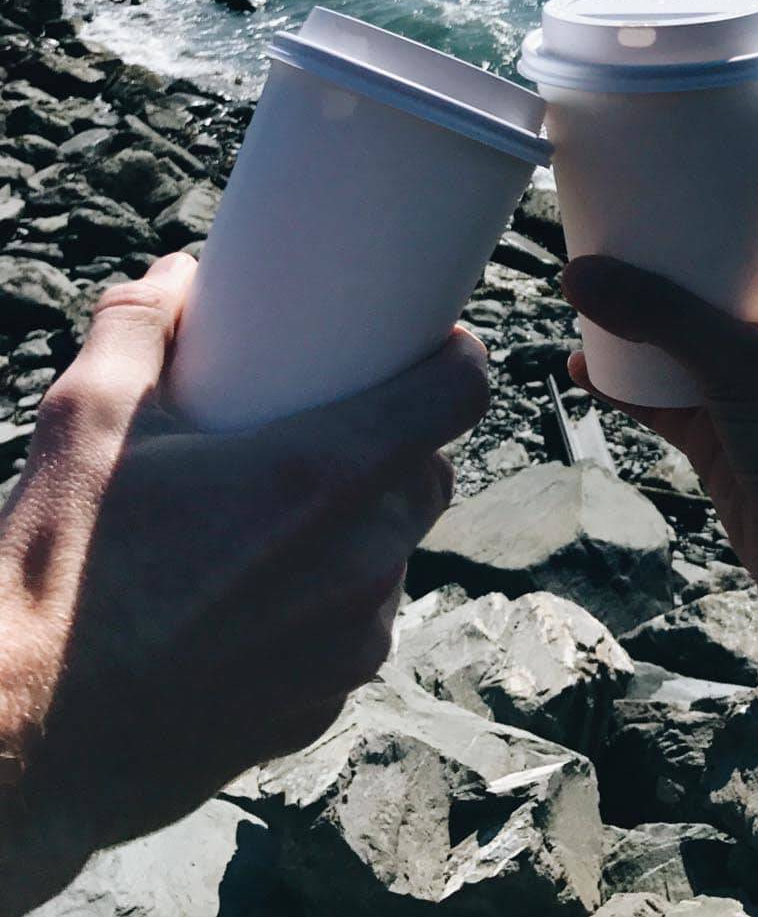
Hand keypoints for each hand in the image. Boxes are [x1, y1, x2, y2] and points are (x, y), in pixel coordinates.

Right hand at [0, 255, 487, 911]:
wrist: (16, 742)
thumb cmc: (52, 574)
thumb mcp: (86, 418)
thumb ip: (143, 323)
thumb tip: (183, 272)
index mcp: (319, 476)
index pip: (457, 395)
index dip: (454, 359)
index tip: (431, 345)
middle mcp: (356, 561)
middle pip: (430, 474)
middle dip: (400, 443)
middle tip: (337, 424)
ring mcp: (346, 643)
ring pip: (396, 553)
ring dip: (365, 525)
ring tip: (290, 513)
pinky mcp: (321, 706)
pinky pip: (357, 628)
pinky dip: (329, 603)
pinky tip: (264, 593)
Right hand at [561, 166, 757, 638]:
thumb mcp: (737, 367)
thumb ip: (661, 316)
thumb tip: (578, 274)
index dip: (741, 165)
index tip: (687, 133)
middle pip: (725, 257)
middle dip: (672, 235)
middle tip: (616, 203)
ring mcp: (751, 376)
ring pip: (687, 320)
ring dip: (641, 303)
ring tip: (587, 277)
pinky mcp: (722, 424)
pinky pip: (664, 384)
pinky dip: (627, 375)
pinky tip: (585, 365)